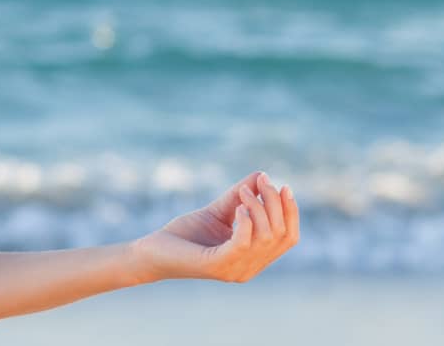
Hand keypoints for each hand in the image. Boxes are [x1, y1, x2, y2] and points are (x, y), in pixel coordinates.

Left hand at [128, 170, 298, 283]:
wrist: (153, 251)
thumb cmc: (185, 234)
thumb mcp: (218, 211)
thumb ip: (239, 196)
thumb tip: (261, 175)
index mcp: (254, 258)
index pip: (288, 238)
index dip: (291, 212)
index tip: (283, 185)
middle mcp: (249, 268)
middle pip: (281, 235)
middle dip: (275, 203)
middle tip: (261, 180)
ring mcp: (235, 269)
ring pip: (266, 237)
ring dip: (258, 207)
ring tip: (242, 190)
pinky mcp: (217, 265)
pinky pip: (243, 244)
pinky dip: (246, 222)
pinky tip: (238, 207)